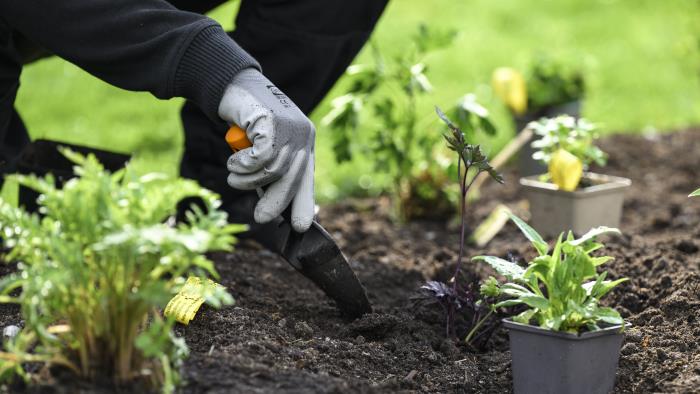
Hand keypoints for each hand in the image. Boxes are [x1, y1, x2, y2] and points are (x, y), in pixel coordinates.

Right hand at [219, 68, 314, 231]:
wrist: (232, 86)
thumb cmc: (247, 121)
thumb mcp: (264, 148)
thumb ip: (272, 172)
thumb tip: (274, 210)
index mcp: (305, 142)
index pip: (307, 178)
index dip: (304, 202)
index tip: (302, 226)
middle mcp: (303, 135)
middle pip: (292, 179)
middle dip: (276, 202)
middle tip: (260, 219)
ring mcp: (290, 127)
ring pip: (272, 171)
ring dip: (248, 180)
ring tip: (233, 175)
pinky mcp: (272, 122)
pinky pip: (259, 158)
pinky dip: (242, 165)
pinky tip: (233, 162)